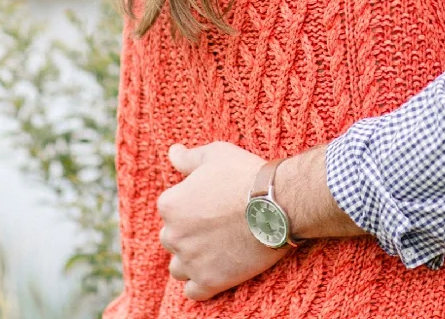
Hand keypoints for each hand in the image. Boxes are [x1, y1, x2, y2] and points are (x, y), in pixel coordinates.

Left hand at [157, 142, 289, 300]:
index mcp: (170, 204)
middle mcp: (173, 234)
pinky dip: (202, 285)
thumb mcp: (216, 155)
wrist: (275, 204)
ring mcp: (190, 260)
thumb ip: (189, 158)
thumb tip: (173, 152)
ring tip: (216, 252)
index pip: (170, 211)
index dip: (191, 208)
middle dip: (189, 235)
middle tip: (216, 229)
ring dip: (192, 262)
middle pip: (172, 239)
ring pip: (179, 268)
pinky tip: (217, 274)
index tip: (212, 207)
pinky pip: (194, 292)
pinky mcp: (209, 281)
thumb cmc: (245, 175)